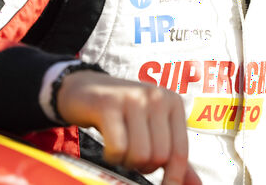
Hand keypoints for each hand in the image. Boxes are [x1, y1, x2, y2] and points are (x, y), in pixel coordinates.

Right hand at [56, 69, 200, 184]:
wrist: (86, 89)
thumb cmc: (124, 112)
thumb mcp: (153, 127)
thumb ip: (174, 155)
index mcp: (173, 103)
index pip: (180, 152)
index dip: (173, 178)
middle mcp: (157, 97)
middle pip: (159, 157)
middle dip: (144, 166)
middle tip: (132, 155)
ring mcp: (133, 99)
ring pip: (140, 155)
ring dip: (127, 161)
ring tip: (122, 147)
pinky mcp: (108, 105)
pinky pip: (118, 148)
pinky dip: (112, 156)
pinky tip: (109, 145)